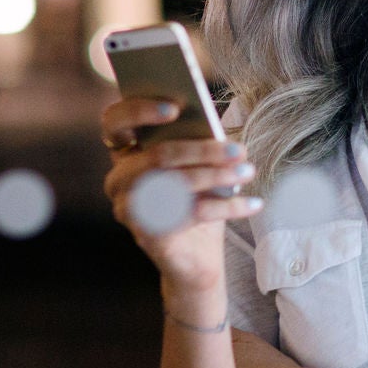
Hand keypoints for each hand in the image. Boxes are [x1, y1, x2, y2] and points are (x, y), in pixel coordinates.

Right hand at [99, 96, 262, 296]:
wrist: (193, 260)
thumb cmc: (195, 203)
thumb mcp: (196, 168)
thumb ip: (195, 143)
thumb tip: (215, 127)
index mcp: (125, 155)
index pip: (114, 123)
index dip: (139, 110)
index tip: (176, 107)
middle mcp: (118, 181)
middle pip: (158, 155)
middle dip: (204, 149)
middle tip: (239, 148)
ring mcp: (128, 209)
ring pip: (177, 183)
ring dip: (218, 175)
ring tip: (248, 171)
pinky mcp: (147, 235)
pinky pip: (192, 214)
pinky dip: (227, 207)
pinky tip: (253, 203)